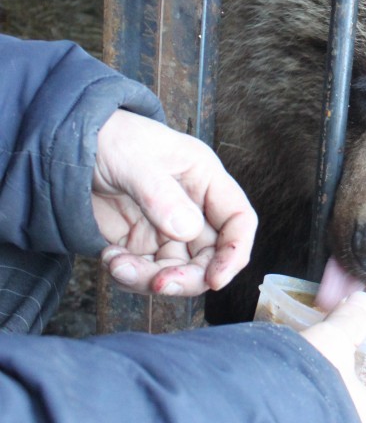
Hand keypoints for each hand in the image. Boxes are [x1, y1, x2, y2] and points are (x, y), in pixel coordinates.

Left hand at [92, 109, 257, 298]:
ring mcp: (166, 228)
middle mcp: (192, 208)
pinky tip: (110, 257)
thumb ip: (161, 196)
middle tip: (159, 284)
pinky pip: (146, 273)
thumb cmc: (111, 139)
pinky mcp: (140, 243)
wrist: (70, 145)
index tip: (216, 279)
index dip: (235, 252)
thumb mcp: (135, 161)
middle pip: (209, 256)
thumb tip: (187, 230)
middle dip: (188, 277)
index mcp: (205, 180)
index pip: (238, 220)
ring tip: (118, 265)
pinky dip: (129, 275)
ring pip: (177, 271)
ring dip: (150, 279)